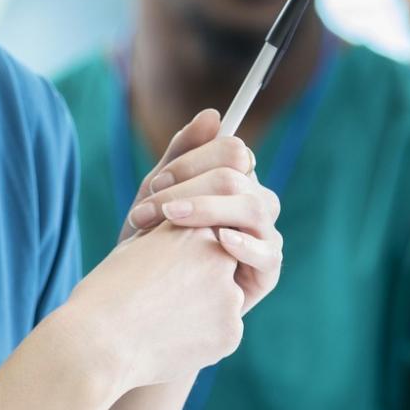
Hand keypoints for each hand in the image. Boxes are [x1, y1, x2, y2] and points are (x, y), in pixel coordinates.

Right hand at [69, 220, 244, 393]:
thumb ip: (165, 239)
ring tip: (162, 325)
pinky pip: (222, 334)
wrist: (96, 344)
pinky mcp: (231, 333)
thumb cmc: (104, 295)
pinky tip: (171, 343)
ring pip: (223, 304)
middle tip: (161, 304)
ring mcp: (230, 298)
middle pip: (218, 271)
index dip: (178, 263)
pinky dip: (202, 340)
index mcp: (194, 231)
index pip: (201, 243)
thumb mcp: (132, 250)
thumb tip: (179, 236)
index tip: (156, 279)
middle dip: (198, 285)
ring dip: (202, 313)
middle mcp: (219, 259)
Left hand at [121, 109, 283, 314]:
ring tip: (172, 219)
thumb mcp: (156, 195)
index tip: (156, 183)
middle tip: (150, 210)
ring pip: (255, 207)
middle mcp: (253, 204)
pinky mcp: (266, 272)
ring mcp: (263, 236)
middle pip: (239, 178)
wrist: (141, 295)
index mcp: (234, 180)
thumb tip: (214, 115)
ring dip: (209, 209)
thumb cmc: (150, 241)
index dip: (193, 161)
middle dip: (190, 187)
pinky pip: (269, 253)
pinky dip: (245, 244)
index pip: (233, 150)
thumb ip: (180, 154)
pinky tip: (219, 240)